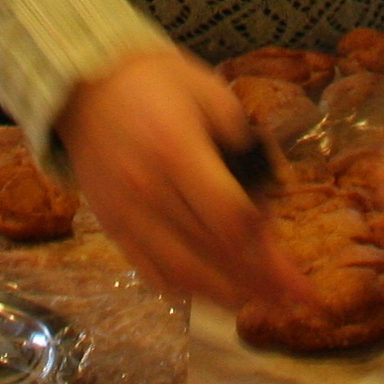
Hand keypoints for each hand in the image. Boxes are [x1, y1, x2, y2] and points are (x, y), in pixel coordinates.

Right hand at [55, 47, 305, 310]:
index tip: (299, 273)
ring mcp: (127, 215)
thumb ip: (243, 141)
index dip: (268, 254)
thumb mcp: (210, 92)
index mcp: (176, 152)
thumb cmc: (155, 82)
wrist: (84, 86)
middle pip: (212, 254)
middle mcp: (149, 193)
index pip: (230, 220)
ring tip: (263, 301)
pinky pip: (152, 272)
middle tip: (295, 299)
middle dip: (260, 283)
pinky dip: (187, 289)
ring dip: (226, 294)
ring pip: (182, 274)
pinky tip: (215, 293)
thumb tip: (264, 195)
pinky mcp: (113, 228)